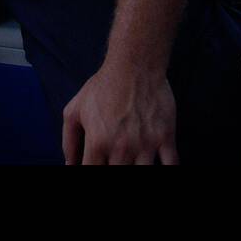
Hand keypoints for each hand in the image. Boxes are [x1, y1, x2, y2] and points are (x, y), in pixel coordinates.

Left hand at [62, 62, 177, 164]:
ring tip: (132, 161)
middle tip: (115, 159)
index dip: (92, 171)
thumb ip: (68, 140)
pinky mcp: (165, 137)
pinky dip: (168, 169)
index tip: (97, 164)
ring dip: (136, 169)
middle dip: (114, 169)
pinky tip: (161, 165)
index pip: (91, 173)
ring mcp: (145, 144)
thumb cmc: (103, 85)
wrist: (134, 64)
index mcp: (97, 142)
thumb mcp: (75, 109)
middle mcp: (121, 148)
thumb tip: (69, 165)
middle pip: (117, 175)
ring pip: (142, 174)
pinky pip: (171, 165)